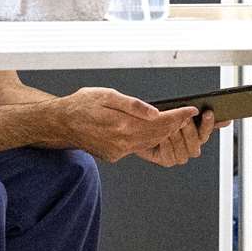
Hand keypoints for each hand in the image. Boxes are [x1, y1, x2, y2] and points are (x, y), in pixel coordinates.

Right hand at [51, 87, 197, 162]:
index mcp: (122, 125)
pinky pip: (137, 147)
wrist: (60, 123)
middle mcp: (122, 142)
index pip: (159, 122)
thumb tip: (155, 112)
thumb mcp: (106, 95)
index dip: (178, 116)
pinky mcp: (114, 155)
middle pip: (158, 135)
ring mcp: (118, 151)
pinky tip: (153, 130)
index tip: (190, 110)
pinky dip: (148, 138)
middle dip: (175, 125)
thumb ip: (132, 105)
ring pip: (149, 142)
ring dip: (164, 133)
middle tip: (187, 115)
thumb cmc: (81, 105)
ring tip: (176, 121)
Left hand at [136, 108, 223, 167]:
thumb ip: (201, 116)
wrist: (138, 129)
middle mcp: (191, 148)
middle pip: (197, 142)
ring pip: (184, 150)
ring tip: (170, 127)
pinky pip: (170, 156)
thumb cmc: (161, 120)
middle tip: (184, 119)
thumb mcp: (179, 113)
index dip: (209, 124)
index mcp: (198, 135)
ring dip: (177, 137)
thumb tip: (227, 121)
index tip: (208, 112)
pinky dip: (166, 146)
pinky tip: (161, 137)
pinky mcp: (168, 161)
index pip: (208, 131)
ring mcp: (180, 156)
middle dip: (190, 130)